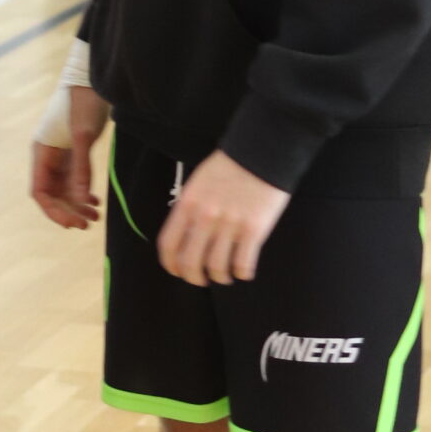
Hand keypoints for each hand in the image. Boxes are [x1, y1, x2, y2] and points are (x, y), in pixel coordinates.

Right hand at [30, 84, 108, 229]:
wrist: (93, 79)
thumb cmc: (83, 103)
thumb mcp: (84, 137)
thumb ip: (81, 169)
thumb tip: (80, 201)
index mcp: (42, 152)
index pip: (40, 192)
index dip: (54, 211)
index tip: (73, 223)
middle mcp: (48, 157)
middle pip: (52, 194)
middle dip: (68, 210)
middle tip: (88, 224)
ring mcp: (61, 155)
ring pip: (65, 189)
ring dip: (77, 204)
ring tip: (96, 216)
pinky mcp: (74, 152)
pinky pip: (75, 180)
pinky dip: (84, 192)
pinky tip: (95, 202)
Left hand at [156, 150, 288, 286]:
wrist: (262, 152)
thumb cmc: (230, 165)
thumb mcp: (198, 182)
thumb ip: (190, 208)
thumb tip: (185, 235)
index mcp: (188, 204)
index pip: (168, 244)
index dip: (170, 264)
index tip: (177, 271)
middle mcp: (205, 217)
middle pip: (190, 262)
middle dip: (194, 278)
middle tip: (202, 280)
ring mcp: (229, 224)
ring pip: (217, 267)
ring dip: (220, 277)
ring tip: (225, 276)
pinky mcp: (253, 229)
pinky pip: (243, 263)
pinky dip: (242, 273)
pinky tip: (244, 270)